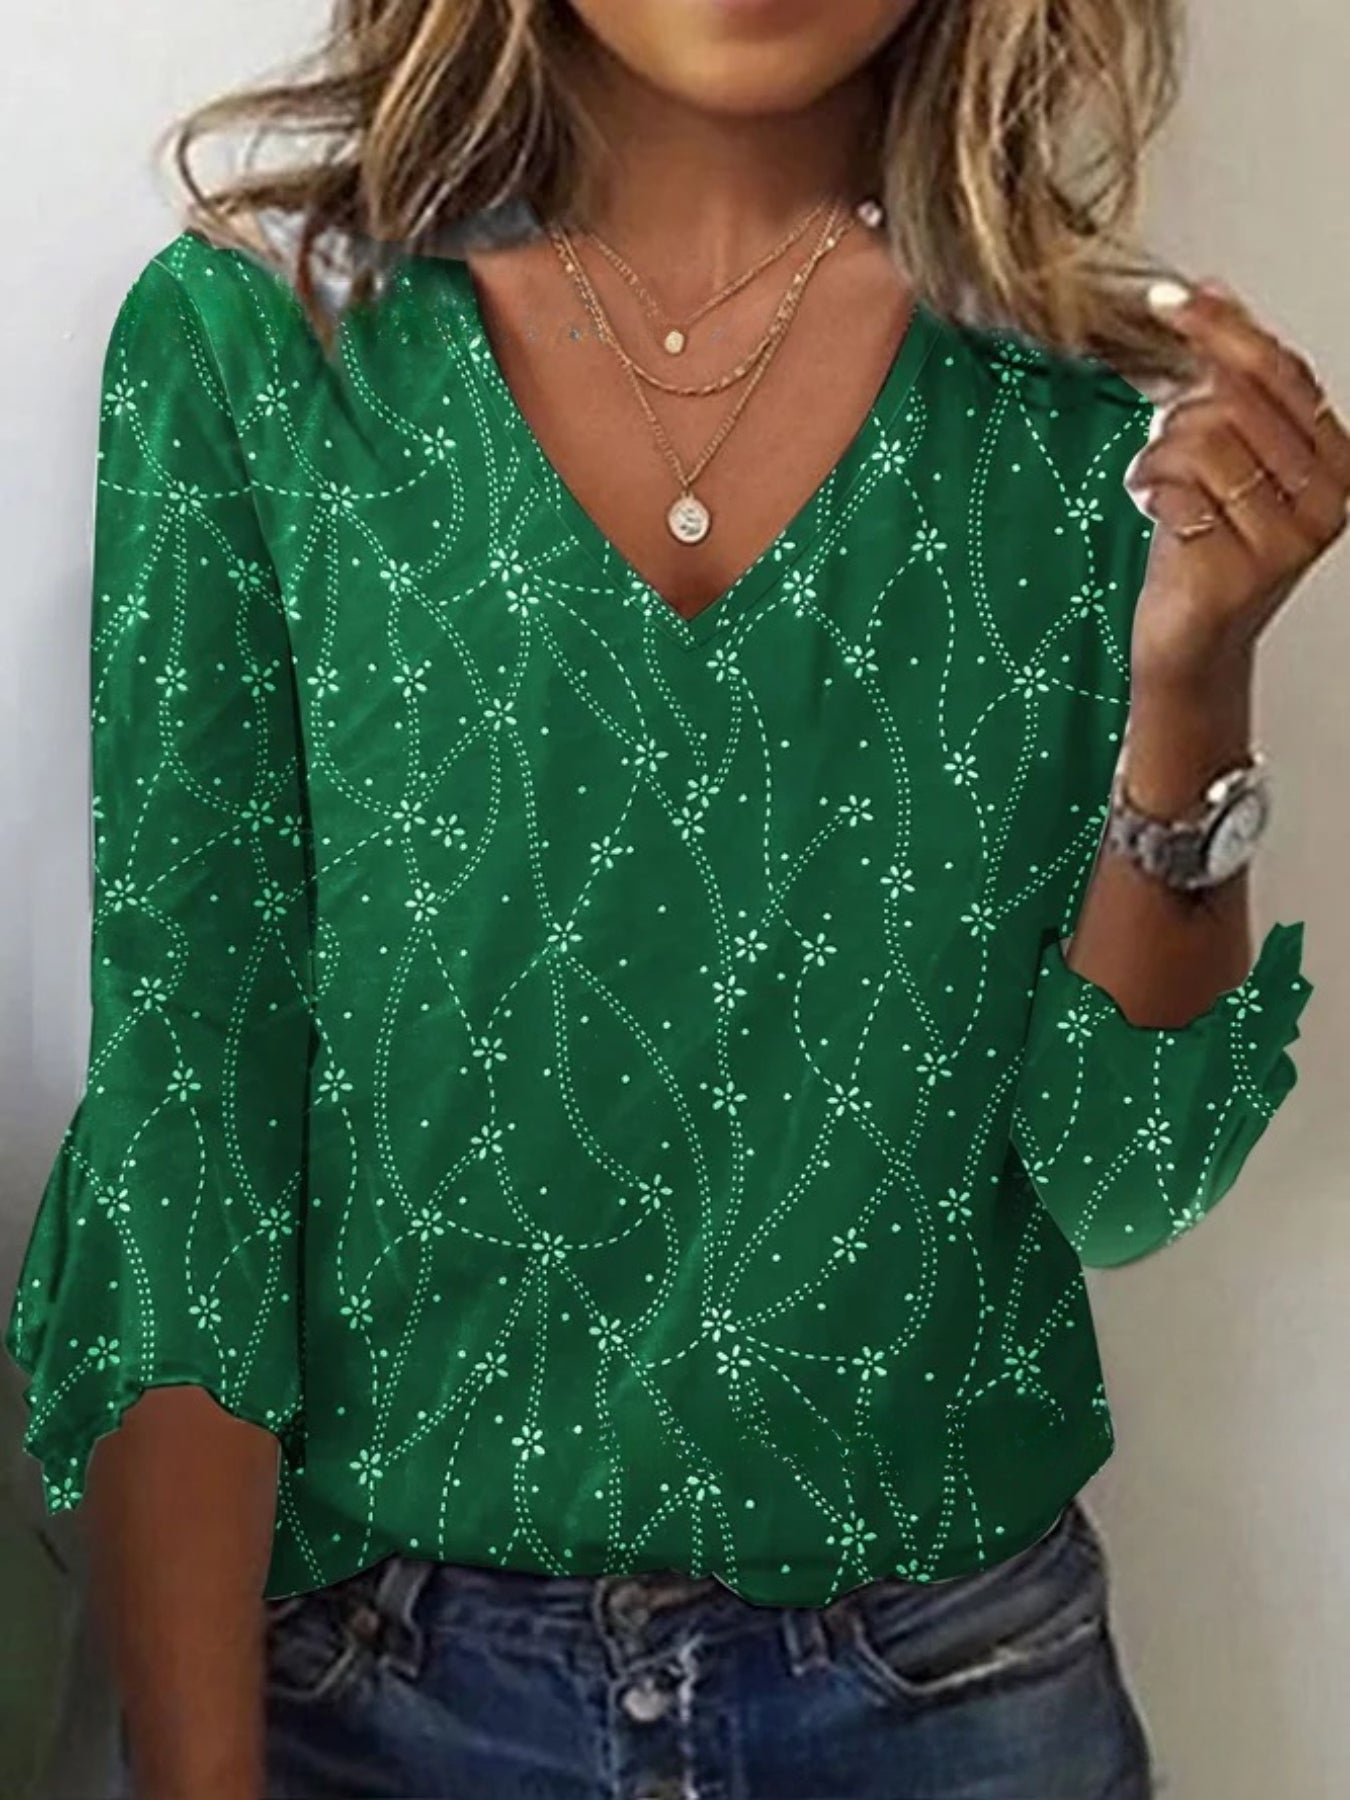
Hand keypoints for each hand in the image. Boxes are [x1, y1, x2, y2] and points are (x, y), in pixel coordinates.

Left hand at [1122, 278, 1349, 695]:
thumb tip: (1213, 288)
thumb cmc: (1205, 549)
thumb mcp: (1223, 455)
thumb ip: (1228, 380)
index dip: (1220, 328)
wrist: (1191, 643)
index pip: (1280, 371)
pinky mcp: (1242, 570)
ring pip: (1204, 440)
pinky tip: (1152, 508)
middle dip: (1180, 413)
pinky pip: (1180, 490)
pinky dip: (1150, 487)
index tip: (1168, 298)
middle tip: (1162, 444)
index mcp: (1336, 462)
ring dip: (1159, 454)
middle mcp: (1327, 499)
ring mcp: (1289, 539)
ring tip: (1156, 482)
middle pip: (1237, 401)